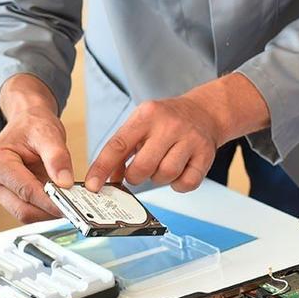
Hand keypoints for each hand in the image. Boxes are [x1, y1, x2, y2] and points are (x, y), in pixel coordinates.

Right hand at [0, 75, 72, 222]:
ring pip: (24, 213)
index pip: (25, 190)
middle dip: (48, 211)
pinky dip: (45, 208)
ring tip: (69, 204)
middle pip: (22, 209)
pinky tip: (60, 201)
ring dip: (47, 212)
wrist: (27, 121)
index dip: (49, 202)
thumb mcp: (48, 133)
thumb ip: (57, 157)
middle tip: (73, 209)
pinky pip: (28, 208)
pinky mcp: (8, 195)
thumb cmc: (32, 124)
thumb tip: (65, 183)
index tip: (69, 207)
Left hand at [85, 95, 220, 192]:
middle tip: (138, 172)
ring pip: (165, 175)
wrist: (205, 112)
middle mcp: (169, 125)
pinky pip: (186, 183)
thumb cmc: (167, 121)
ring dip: (158, 178)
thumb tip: (108, 178)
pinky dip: (178, 184)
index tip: (92, 185)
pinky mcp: (206, 154)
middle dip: (135, 177)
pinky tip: (179, 171)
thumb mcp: (141, 124)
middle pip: (142, 167)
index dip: (102, 167)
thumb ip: (122, 150)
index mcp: (147, 115)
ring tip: (161, 166)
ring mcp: (190, 139)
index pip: (118, 145)